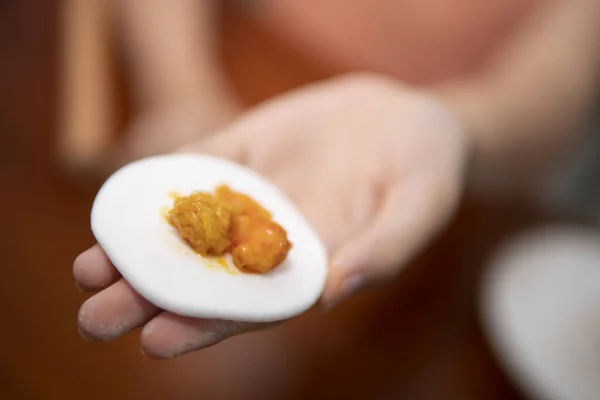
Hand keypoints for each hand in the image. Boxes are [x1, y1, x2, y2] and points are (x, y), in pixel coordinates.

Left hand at [74, 73, 470, 357]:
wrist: (406, 116)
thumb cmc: (427, 169)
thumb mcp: (423, 206)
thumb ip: (387, 250)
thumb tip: (337, 292)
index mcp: (312, 265)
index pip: (253, 306)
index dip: (207, 325)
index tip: (159, 341)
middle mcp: (272, 236)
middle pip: (206, 275)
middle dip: (151, 298)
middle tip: (96, 318)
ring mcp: (252, 193)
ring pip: (188, 228)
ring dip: (139, 250)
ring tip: (88, 270)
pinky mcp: (242, 150)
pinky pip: (196, 168)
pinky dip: (159, 185)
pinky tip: (122, 203)